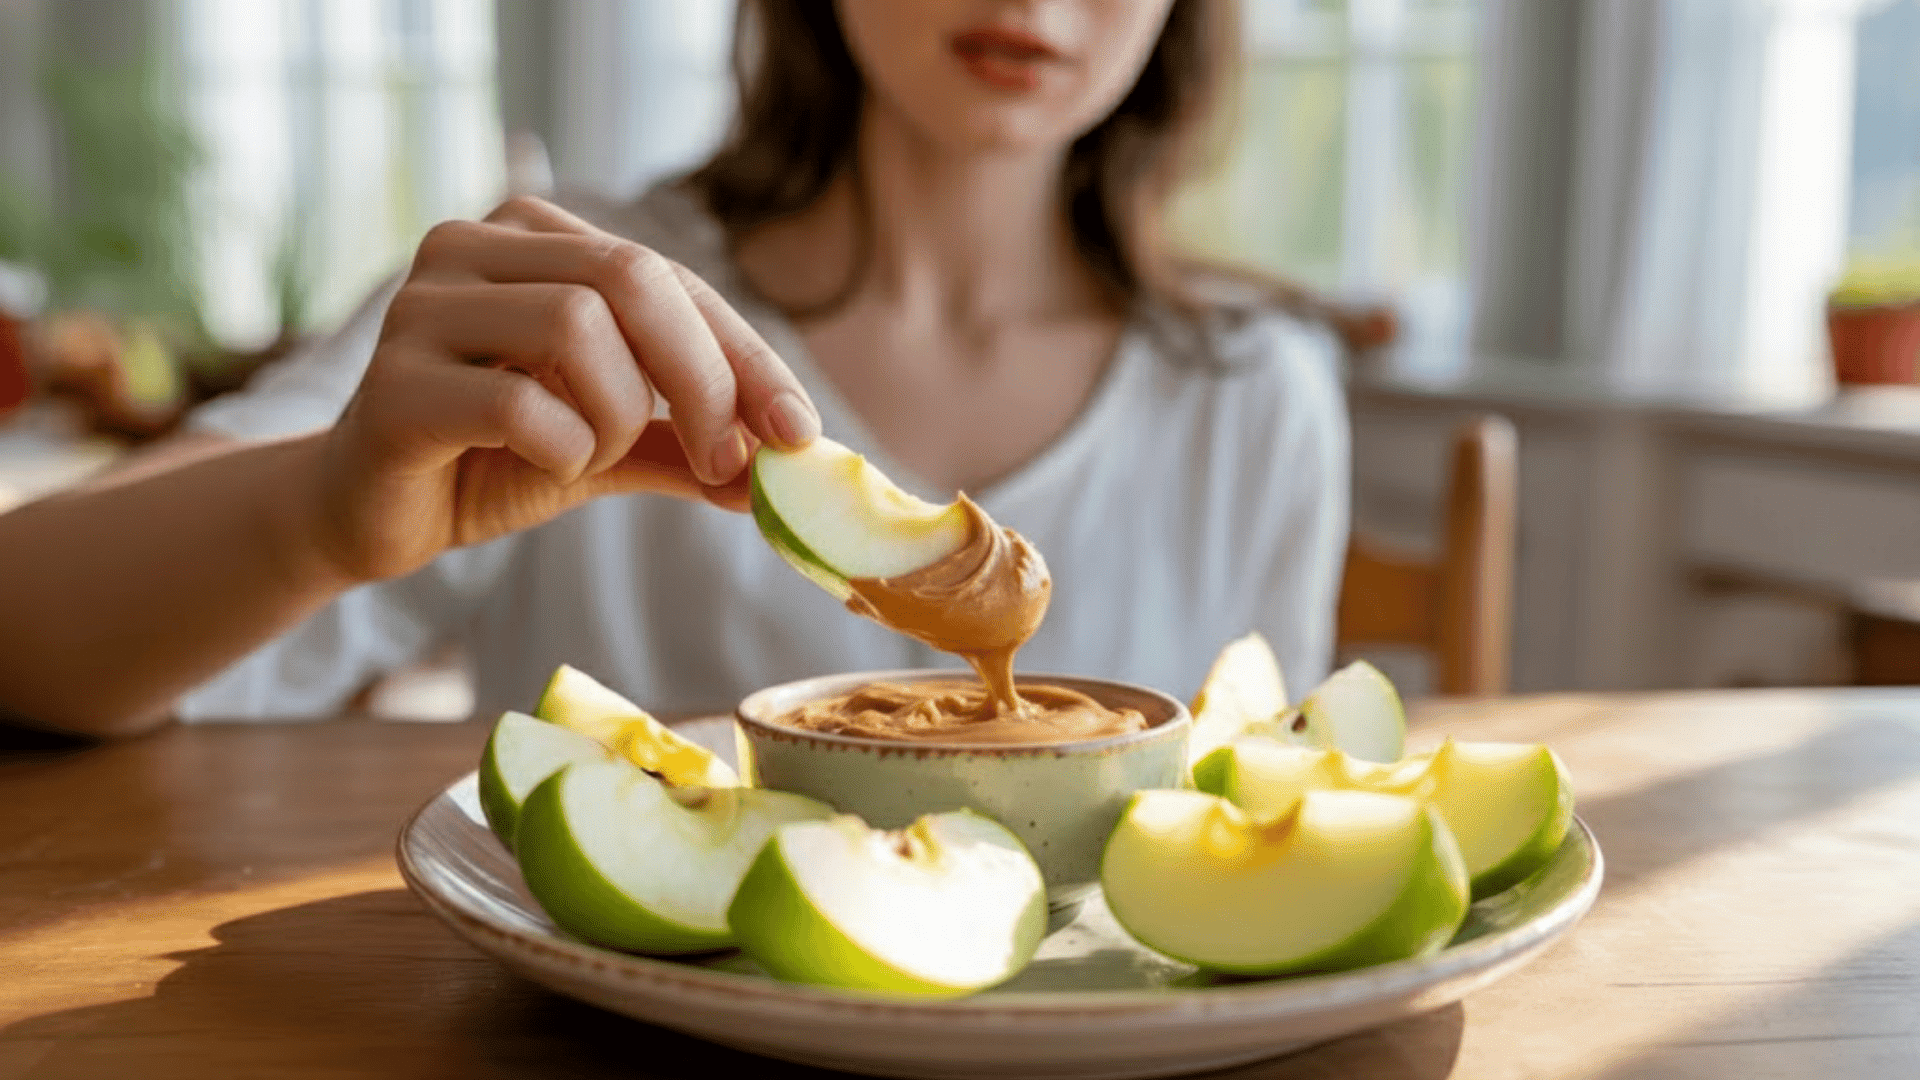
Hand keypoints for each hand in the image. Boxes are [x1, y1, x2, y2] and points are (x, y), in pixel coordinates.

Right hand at [307, 196, 820, 581]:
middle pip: (631, 278)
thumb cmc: (492, 457)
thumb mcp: (612, 441)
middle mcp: (471, 246)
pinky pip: (518, 404)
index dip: (746, 356)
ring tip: (592, 456)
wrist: (368, 513)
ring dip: (618, 415)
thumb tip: (796, 462)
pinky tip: (546, 465)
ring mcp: (421, 307)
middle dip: (704, 379)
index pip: (670, 277)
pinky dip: (563, 448)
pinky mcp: (392, 384)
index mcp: (533, 235)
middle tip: (727, 460)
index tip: (799, 432)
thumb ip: (692, 443)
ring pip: (577, 326)